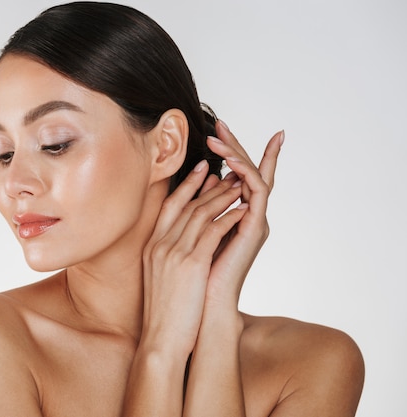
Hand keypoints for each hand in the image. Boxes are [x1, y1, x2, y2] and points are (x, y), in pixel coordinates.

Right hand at [140, 159, 249, 356]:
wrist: (162, 340)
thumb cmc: (165, 315)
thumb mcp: (161, 279)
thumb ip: (169, 256)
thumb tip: (186, 242)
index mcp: (152, 247)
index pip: (170, 207)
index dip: (188, 185)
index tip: (203, 171)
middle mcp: (160, 245)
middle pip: (187, 205)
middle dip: (209, 185)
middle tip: (228, 171)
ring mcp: (174, 253)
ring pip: (201, 214)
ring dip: (222, 197)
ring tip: (240, 184)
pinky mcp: (191, 264)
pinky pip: (213, 232)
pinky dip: (229, 218)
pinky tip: (242, 210)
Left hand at [203, 120, 283, 310]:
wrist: (203, 305)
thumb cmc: (194, 275)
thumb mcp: (190, 233)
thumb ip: (198, 209)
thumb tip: (198, 184)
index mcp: (234, 216)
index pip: (234, 177)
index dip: (229, 152)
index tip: (218, 130)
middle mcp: (248, 216)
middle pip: (245, 172)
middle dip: (234, 146)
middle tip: (220, 123)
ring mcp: (255, 221)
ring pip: (252, 177)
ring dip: (236, 155)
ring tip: (218, 140)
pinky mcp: (256, 228)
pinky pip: (257, 193)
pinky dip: (245, 175)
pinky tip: (231, 163)